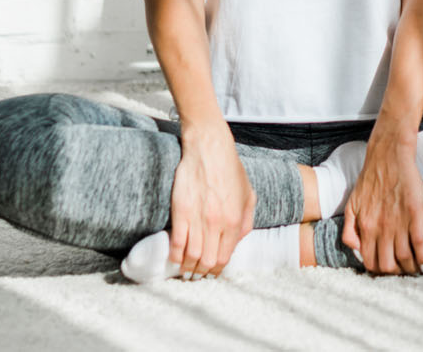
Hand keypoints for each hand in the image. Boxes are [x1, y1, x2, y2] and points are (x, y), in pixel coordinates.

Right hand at [168, 128, 256, 279]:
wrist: (209, 148)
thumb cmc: (230, 170)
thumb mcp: (248, 195)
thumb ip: (246, 221)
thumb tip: (237, 241)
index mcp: (235, 220)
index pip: (225, 257)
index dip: (217, 269)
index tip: (212, 272)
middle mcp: (217, 223)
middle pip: (208, 261)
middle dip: (202, 272)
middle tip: (197, 274)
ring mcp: (198, 218)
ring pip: (191, 255)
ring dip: (187, 267)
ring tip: (185, 269)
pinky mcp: (181, 211)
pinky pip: (176, 241)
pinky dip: (175, 254)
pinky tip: (175, 257)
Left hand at [340, 128, 422, 275]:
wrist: (388, 155)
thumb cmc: (370, 179)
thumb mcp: (351, 205)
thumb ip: (349, 230)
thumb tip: (357, 252)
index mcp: (365, 228)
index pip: (371, 263)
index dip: (380, 272)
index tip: (389, 271)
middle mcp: (381, 229)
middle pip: (388, 266)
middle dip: (397, 274)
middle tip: (404, 272)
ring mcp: (399, 222)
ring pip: (405, 258)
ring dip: (411, 269)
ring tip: (416, 270)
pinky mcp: (415, 214)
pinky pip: (419, 243)